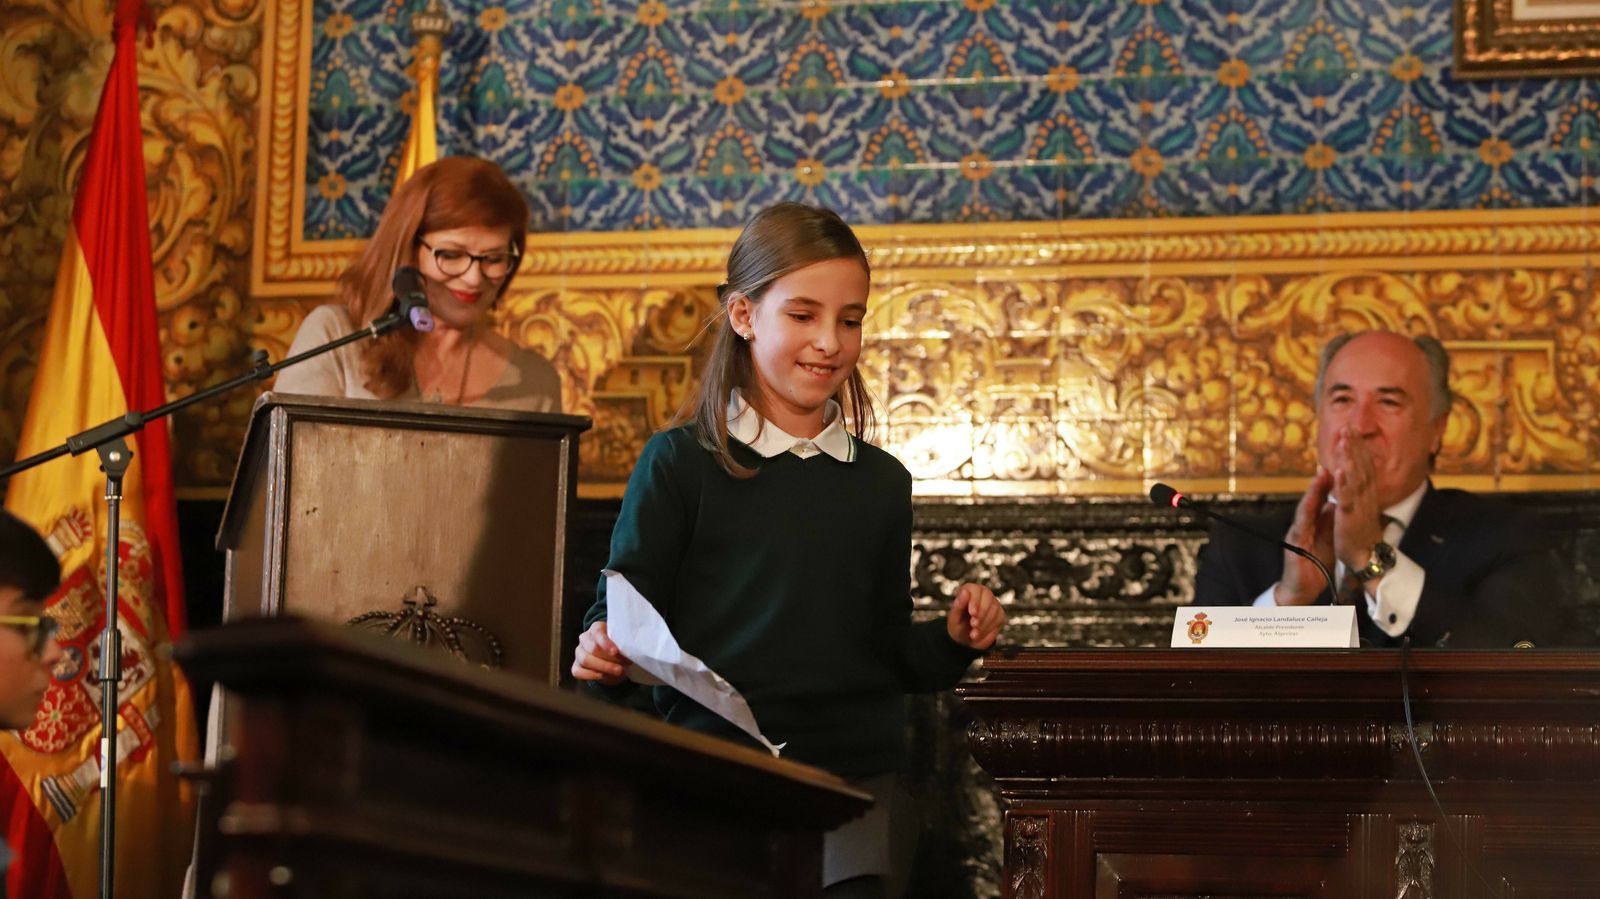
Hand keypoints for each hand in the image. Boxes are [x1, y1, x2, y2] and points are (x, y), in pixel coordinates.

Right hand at [572, 621, 630, 685]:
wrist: (612, 658)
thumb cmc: (618, 646)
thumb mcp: (622, 642)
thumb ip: (623, 644)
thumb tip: (628, 651)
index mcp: (596, 628)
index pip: (598, 633)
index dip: (606, 643)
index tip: (615, 652)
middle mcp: (584, 639)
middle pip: (593, 649)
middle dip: (608, 660)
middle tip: (622, 667)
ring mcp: (579, 652)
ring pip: (585, 660)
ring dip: (603, 667)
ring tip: (617, 672)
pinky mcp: (576, 666)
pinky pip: (578, 672)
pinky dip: (590, 675)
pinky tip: (601, 676)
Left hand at [947, 583, 1004, 649]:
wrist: (965, 640)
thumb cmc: (957, 625)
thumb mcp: (954, 618)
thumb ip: (959, 605)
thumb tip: (965, 591)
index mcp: (969, 590)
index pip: (976, 589)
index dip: (975, 601)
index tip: (972, 613)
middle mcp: (983, 593)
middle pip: (988, 596)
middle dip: (982, 612)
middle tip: (973, 625)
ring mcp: (993, 603)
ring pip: (994, 608)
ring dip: (984, 623)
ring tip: (973, 634)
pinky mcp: (1000, 614)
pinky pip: (999, 618)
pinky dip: (989, 628)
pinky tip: (979, 635)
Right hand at [1274, 466, 1335, 605]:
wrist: (1302, 587)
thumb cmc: (1315, 562)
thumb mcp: (1327, 538)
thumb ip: (1330, 520)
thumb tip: (1337, 502)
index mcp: (1315, 520)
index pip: (1323, 497)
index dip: (1332, 479)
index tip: (1341, 463)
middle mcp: (1304, 522)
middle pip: (1314, 496)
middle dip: (1322, 478)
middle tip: (1331, 458)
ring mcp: (1298, 530)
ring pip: (1306, 506)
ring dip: (1313, 490)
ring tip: (1321, 475)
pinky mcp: (1295, 542)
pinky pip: (1302, 524)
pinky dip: (1307, 511)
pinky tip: (1312, 502)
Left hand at [1329, 426, 1385, 571]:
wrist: (1365, 556)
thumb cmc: (1360, 531)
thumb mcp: (1359, 506)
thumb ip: (1356, 489)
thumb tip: (1350, 473)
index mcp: (1367, 493)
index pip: (1363, 465)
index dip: (1358, 446)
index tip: (1351, 429)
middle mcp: (1365, 496)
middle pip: (1361, 466)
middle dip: (1354, 446)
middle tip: (1348, 426)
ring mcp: (1358, 506)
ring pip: (1355, 478)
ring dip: (1350, 458)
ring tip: (1344, 440)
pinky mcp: (1350, 517)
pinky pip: (1348, 499)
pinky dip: (1344, 484)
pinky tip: (1340, 471)